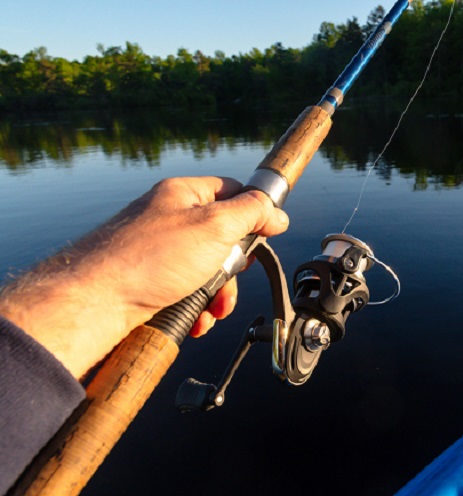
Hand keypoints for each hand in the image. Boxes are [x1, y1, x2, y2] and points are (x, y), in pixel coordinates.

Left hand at [0, 176, 288, 378]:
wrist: (96, 302)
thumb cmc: (150, 258)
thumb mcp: (215, 226)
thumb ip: (251, 212)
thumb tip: (276, 211)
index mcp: (183, 194)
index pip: (232, 191)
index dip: (255, 211)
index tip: (270, 233)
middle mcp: (169, 219)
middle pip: (222, 237)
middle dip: (233, 268)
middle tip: (229, 278)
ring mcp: (158, 252)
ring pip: (206, 270)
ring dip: (217, 294)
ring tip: (212, 310)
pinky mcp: (149, 282)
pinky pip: (186, 292)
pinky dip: (196, 308)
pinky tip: (195, 319)